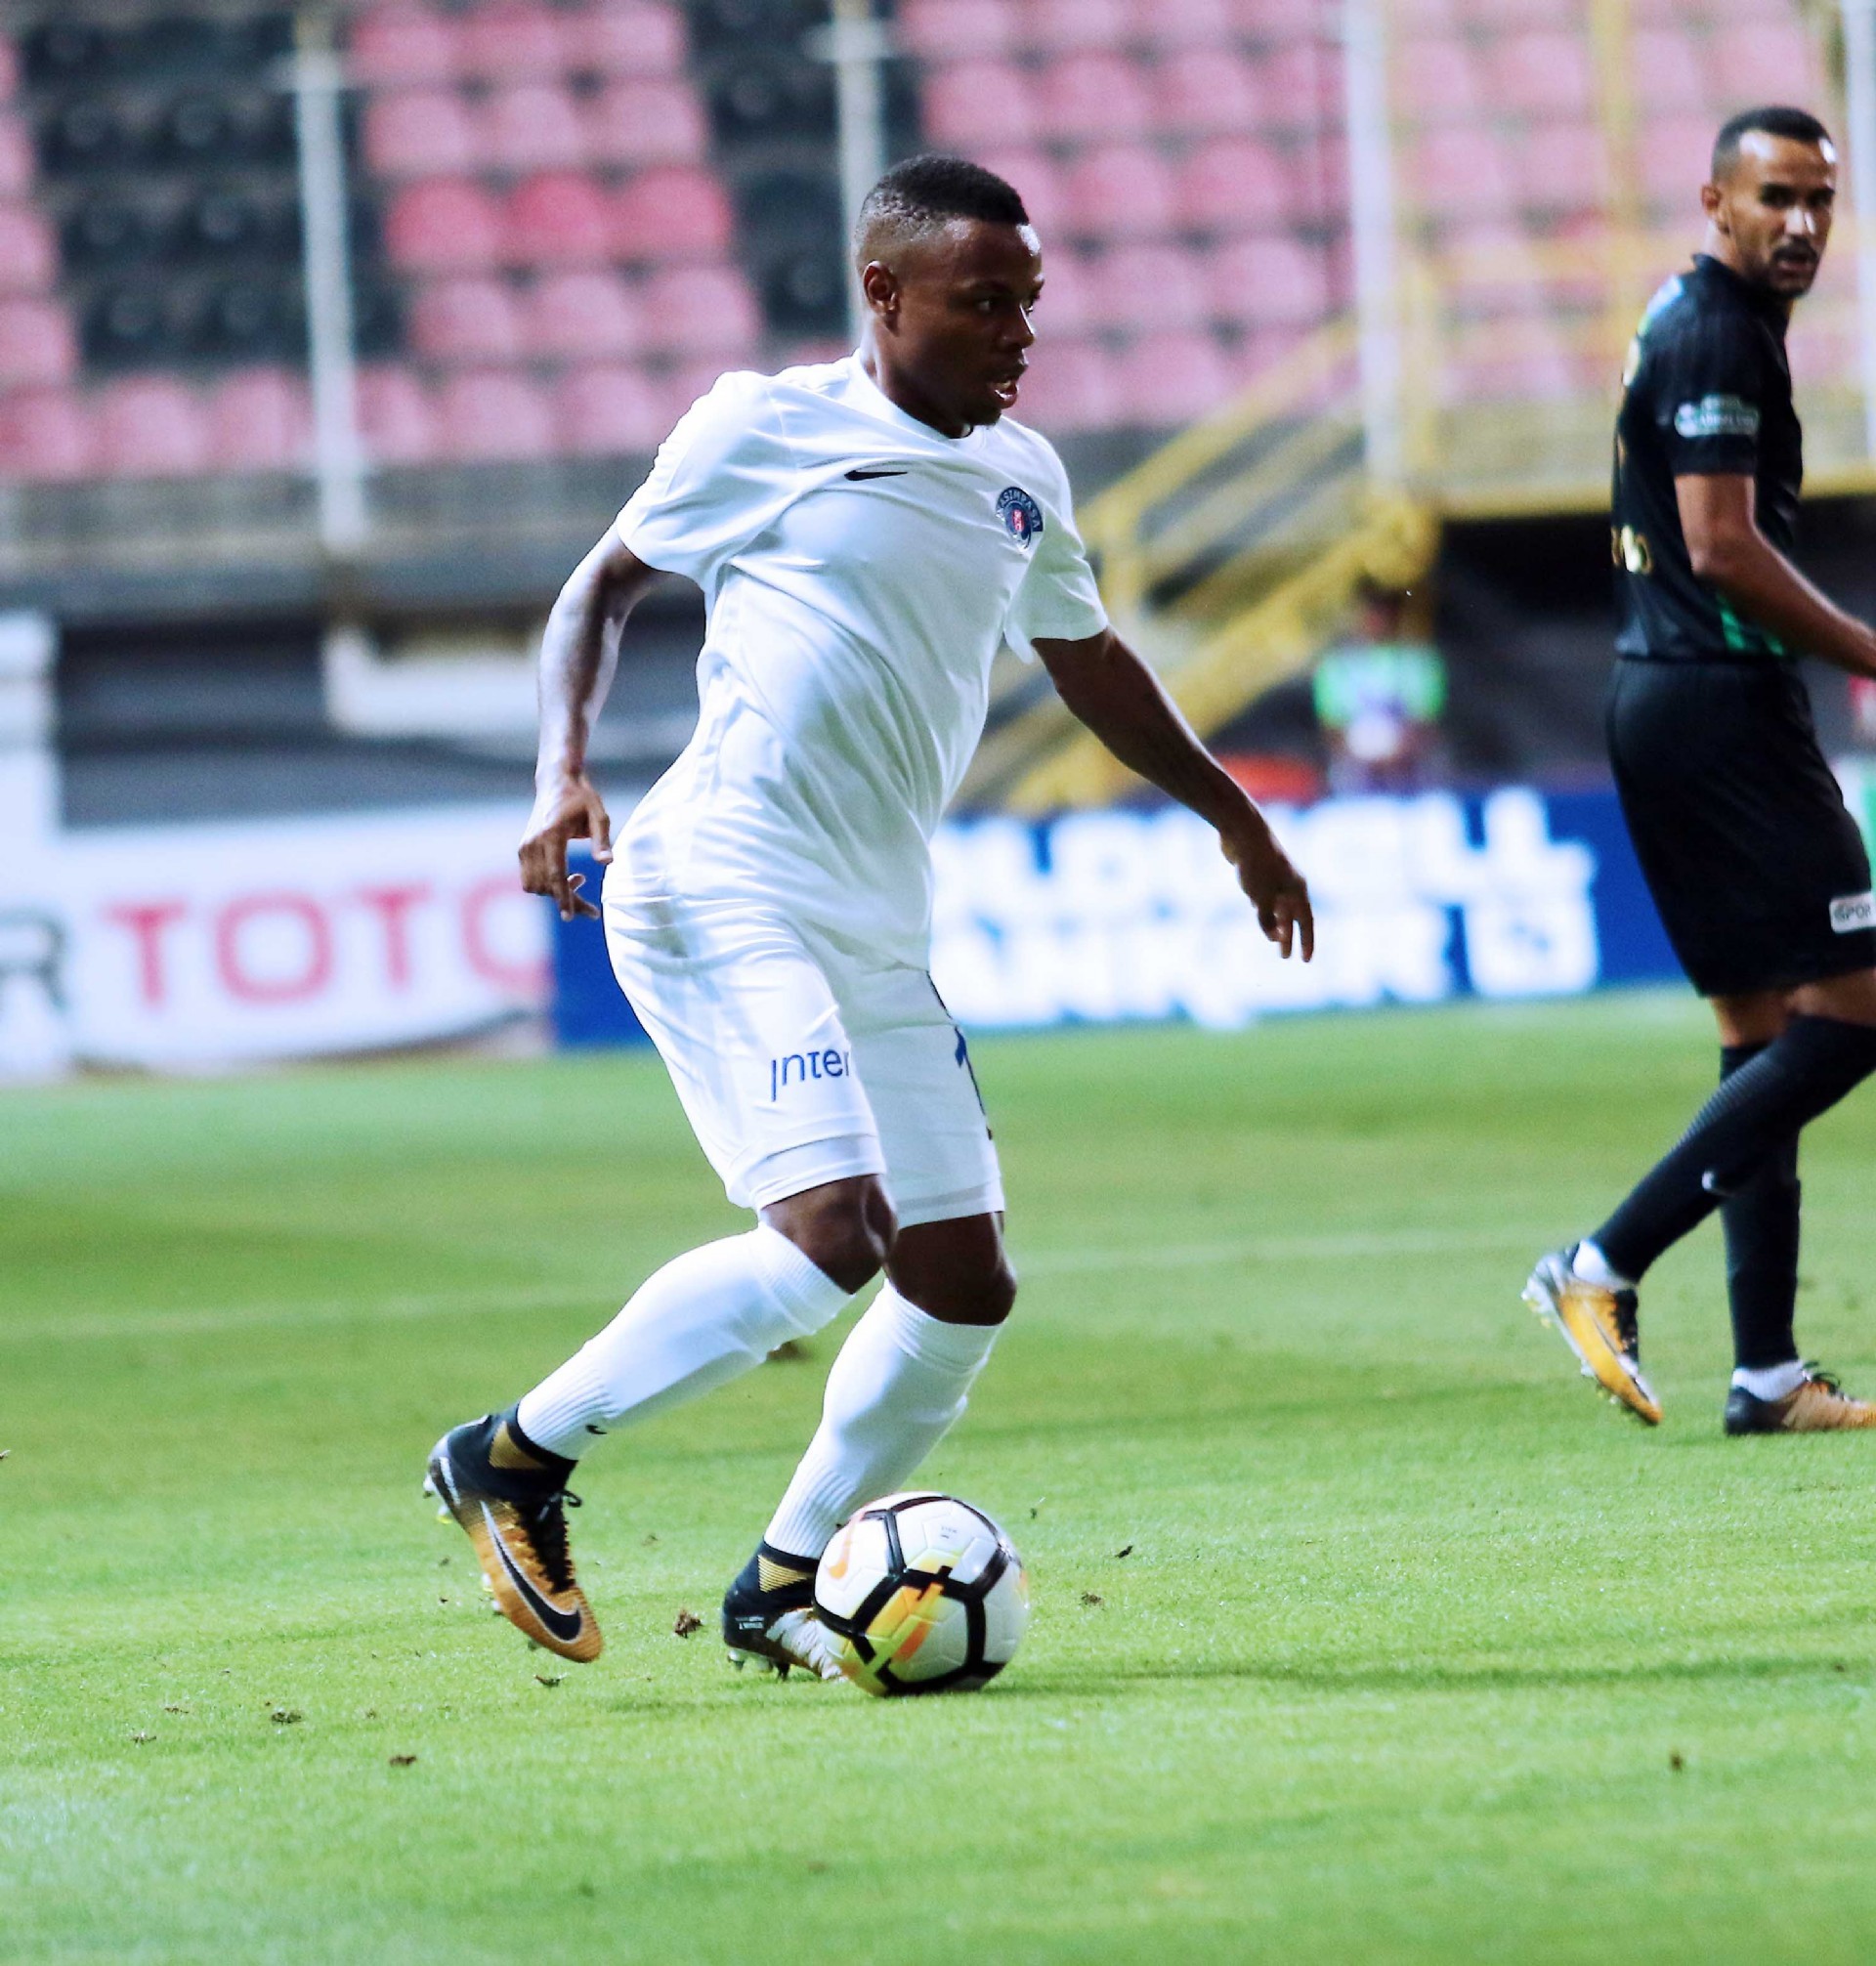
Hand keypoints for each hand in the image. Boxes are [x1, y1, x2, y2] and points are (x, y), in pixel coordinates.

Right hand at [519, 770, 612, 920]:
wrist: (556, 782)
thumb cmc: (581, 798)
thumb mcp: (599, 815)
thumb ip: (602, 840)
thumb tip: (608, 863)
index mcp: (551, 834)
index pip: (555, 873)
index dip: (563, 897)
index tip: (569, 917)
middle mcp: (533, 842)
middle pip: (545, 885)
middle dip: (566, 900)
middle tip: (591, 909)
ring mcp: (524, 847)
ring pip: (534, 885)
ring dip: (555, 893)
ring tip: (580, 880)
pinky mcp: (523, 850)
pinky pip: (530, 879)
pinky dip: (546, 885)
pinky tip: (567, 875)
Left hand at [1220, 818, 1313, 961]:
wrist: (1243, 832)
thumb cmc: (1256, 865)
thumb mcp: (1262, 899)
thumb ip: (1268, 921)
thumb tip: (1274, 939)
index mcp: (1298, 889)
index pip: (1306, 922)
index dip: (1307, 942)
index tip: (1305, 960)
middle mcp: (1291, 884)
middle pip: (1292, 916)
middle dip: (1289, 937)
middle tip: (1284, 957)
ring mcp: (1276, 877)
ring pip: (1278, 905)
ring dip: (1276, 923)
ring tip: (1272, 938)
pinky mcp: (1259, 870)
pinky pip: (1264, 893)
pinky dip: (1263, 904)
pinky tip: (1254, 906)